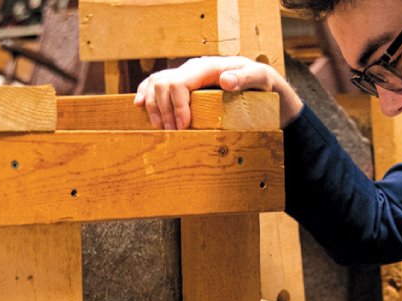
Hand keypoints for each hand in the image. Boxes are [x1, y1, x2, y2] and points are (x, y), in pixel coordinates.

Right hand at [133, 56, 303, 129]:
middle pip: (163, 84)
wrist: (264, 85)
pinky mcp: (184, 84)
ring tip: (161, 128)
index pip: (179, 82)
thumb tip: (224, 81)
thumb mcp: (260, 79)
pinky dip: (145, 94)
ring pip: (155, 84)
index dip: (177, 105)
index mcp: (208, 67)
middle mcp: (193, 69)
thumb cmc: (263, 83)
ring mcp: (187, 75)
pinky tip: (138, 105)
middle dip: (163, 109)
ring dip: (153, 106)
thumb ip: (245, 78)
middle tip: (173, 132)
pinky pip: (156, 84)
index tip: (183, 126)